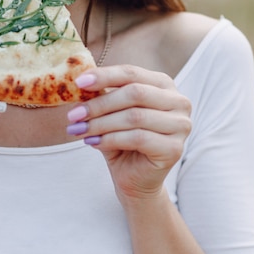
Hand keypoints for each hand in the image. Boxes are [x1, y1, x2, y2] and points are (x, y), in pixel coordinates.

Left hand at [67, 65, 191, 202]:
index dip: (104, 76)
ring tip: (79, 130)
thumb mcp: (110, 114)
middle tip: (73, 114)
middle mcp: (178, 101)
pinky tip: (93, 142)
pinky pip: (138, 138)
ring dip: (101, 123)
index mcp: (163, 85)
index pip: (132, 73)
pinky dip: (111, 139)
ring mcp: (180, 125)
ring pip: (134, 117)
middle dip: (99, 104)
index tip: (78, 82)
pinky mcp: (174, 148)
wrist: (134, 179)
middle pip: (134, 93)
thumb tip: (80, 82)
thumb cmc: (122, 142)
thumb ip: (102, 97)